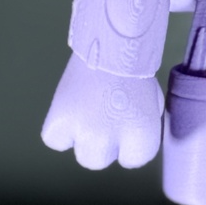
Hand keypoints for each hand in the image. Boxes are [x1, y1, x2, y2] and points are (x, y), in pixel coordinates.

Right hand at [41, 52, 163, 168]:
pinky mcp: (58, 120)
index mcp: (142, 137)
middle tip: (102, 116)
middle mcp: (112, 139)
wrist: (110, 43)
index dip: (128, 142)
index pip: (132, 160)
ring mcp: (83, 131)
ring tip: (87, 112)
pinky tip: (68, 111)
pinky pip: (54, 139)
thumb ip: (140, 128)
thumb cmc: (133, 72)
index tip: (125, 121)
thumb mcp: (150, 105)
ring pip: (81, 155)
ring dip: (82, 138)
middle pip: (100, 160)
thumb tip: (127, 144)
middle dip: (102, 143)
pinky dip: (58, 129)